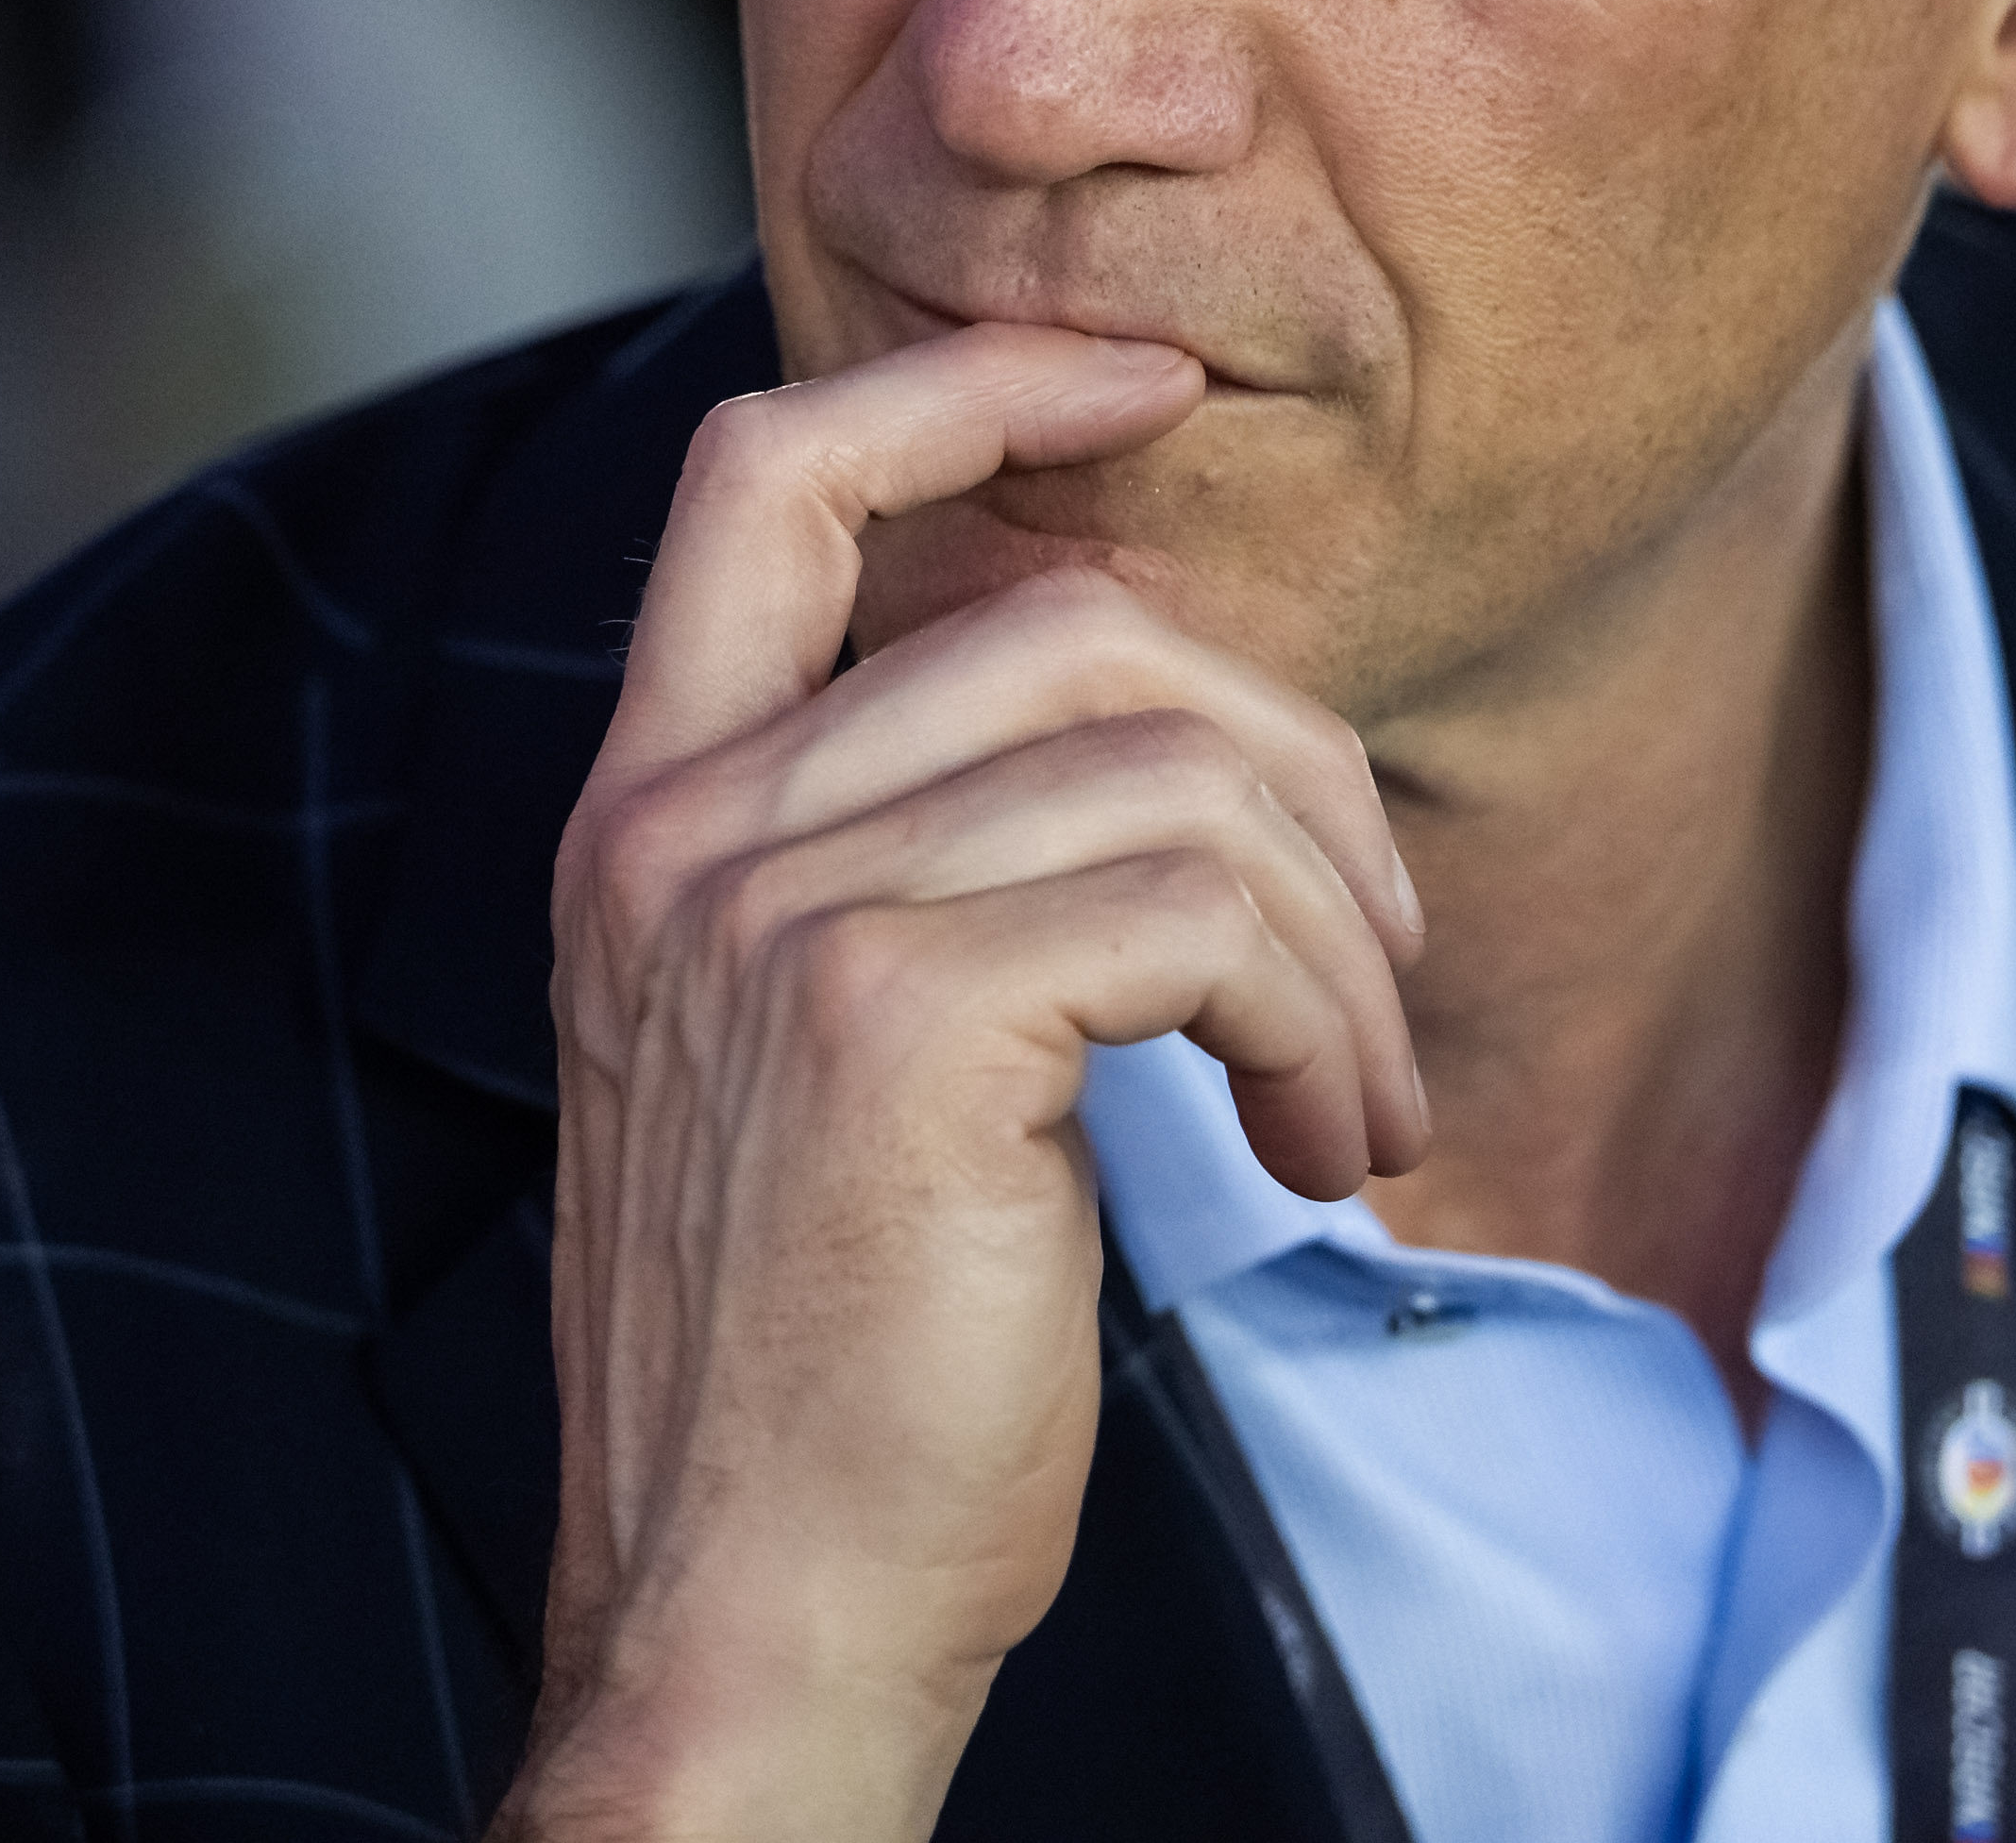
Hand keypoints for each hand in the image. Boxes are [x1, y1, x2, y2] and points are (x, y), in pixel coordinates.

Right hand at [499, 326, 1429, 1842]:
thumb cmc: (827, 1382)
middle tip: (1368, 971)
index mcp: (648, 822)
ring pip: (1181, 763)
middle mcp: (686, 835)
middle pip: (1076, 621)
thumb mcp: (821, 1067)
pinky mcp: (897, 1019)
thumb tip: (1165, 715)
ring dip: (1342, 933)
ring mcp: (777, 915)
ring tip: (1356, 1094)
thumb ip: (909, 864)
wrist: (751, 1633)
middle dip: (1294, 769)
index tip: (1147, 385)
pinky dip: (1324, 1019)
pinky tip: (1319, 1145)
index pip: (772, 469)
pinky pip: (1208, 905)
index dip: (971, 382)